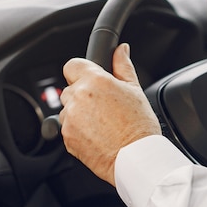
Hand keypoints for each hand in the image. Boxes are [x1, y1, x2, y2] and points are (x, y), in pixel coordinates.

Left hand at [59, 43, 160, 185]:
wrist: (135, 157)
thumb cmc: (139, 126)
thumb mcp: (135, 90)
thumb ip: (123, 66)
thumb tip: (121, 50)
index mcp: (95, 80)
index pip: (72, 65)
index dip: (82, 72)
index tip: (91, 79)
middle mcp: (78, 97)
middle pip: (71, 88)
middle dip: (84, 95)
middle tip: (105, 107)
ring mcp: (70, 118)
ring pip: (69, 109)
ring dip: (81, 113)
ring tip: (103, 123)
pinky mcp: (67, 137)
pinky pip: (68, 128)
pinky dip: (79, 130)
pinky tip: (98, 134)